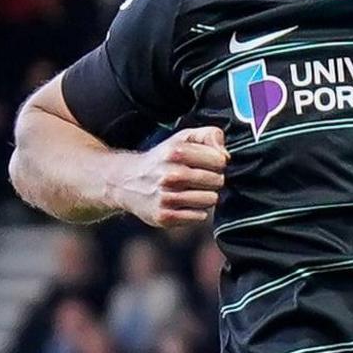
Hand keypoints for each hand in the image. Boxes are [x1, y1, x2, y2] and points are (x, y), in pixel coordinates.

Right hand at [111, 125, 226, 227]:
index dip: (217, 162)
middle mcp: (170, 174)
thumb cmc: (163, 159)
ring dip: (205, 196)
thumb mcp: (183, 138)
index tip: (206, 163)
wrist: (126, 182)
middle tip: (198, 179)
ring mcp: (166, 197)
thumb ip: (210, 135)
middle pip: (218, 181)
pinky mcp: (164, 216)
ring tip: (190, 191)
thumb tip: (225, 156)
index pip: (220, 160)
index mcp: (176, 151)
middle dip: (212, 180)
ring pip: (211, 200)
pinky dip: (196, 212)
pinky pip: (200, 216)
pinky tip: (184, 204)